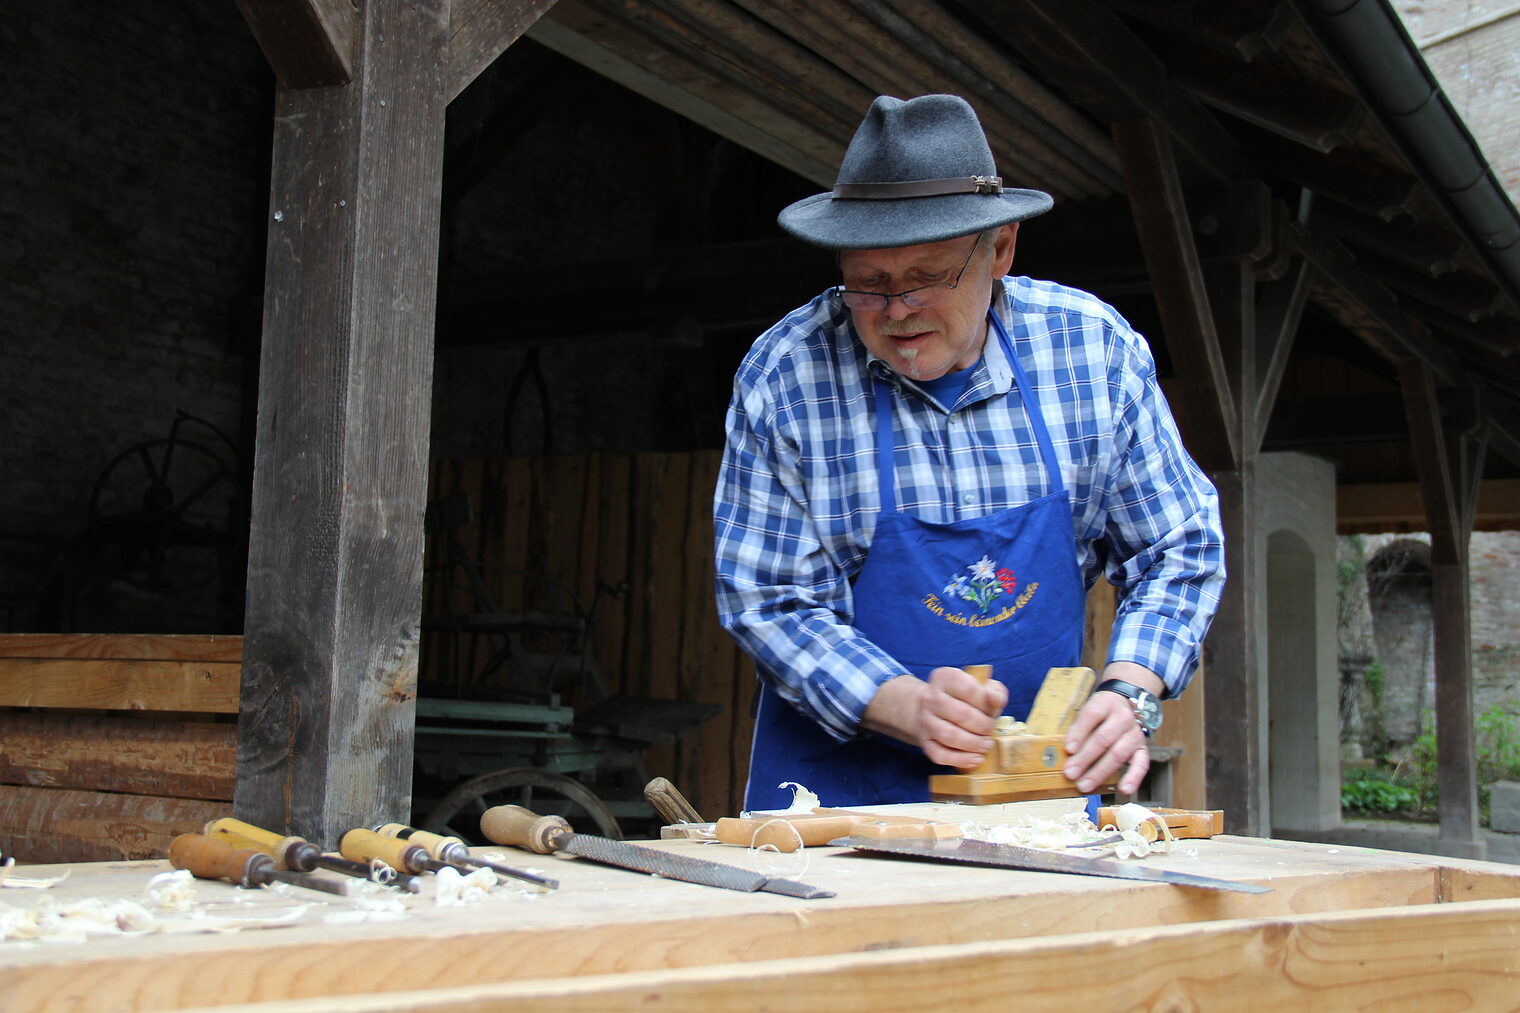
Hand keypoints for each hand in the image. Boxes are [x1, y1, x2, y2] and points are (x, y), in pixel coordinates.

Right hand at [862, 667, 1008, 767]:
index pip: (969, 689)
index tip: (992, 712)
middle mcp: (929, 697)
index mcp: (945, 677)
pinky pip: (940, 755)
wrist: (932, 708)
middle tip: (991, 731)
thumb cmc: (963, 698)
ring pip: (950, 736)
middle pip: (961, 715)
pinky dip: (961, 760)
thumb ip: (994, 691)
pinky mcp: (924, 741)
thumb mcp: (981, 687)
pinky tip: (975, 759)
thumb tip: (996, 700)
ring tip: (986, 746)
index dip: (986, 704)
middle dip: (983, 726)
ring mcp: (924, 720)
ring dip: (973, 744)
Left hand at [1061, 663, 1163, 794]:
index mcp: (1105, 703)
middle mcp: (1123, 717)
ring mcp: (1134, 733)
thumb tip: (1064, 751)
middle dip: (1085, 758)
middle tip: (1070, 773)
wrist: (1125, 704)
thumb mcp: (1087, 710)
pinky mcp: (1142, 748)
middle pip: (1103, 739)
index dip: (1079, 733)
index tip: (1068, 749)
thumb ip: (1077, 727)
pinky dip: (1133, 778)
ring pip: (1118, 754)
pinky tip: (1123, 789)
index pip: (1091, 716)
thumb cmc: (1100, 713)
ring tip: (1084, 784)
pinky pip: (1141, 764)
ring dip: (1100, 772)